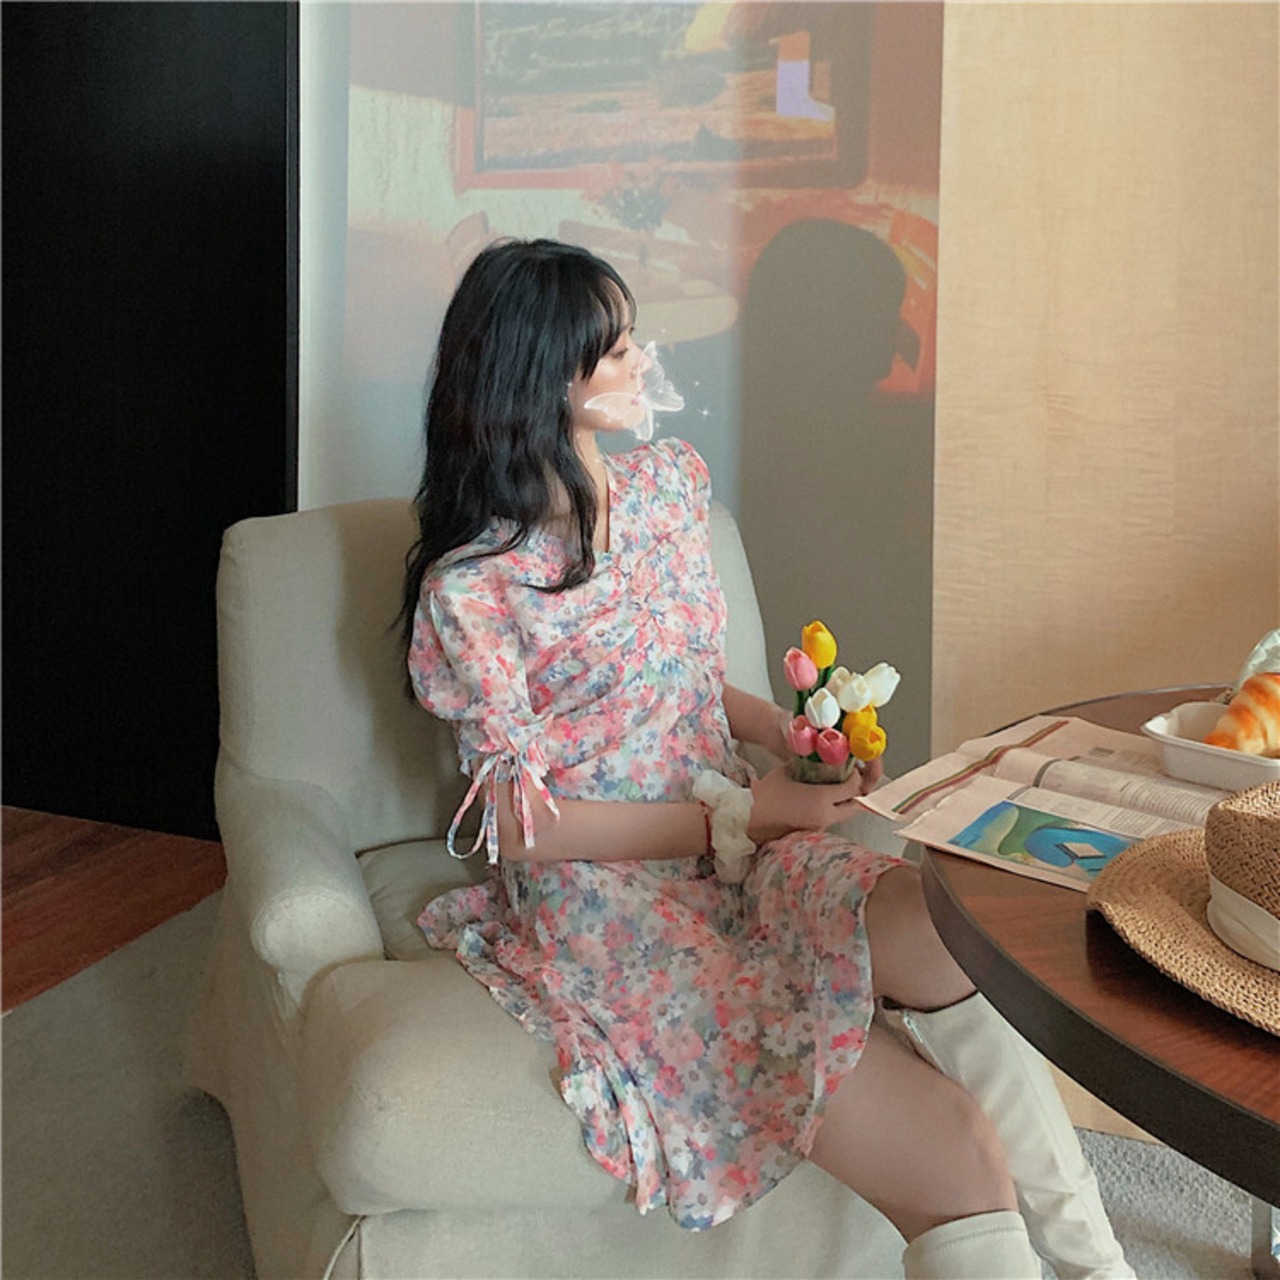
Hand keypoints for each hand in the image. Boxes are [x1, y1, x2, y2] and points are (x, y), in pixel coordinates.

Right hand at [747, 763, 871, 844]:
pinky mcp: (814, 832)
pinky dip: (833, 810)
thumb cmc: (766, 795)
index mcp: (821, 799)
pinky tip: (822, 799)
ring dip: (844, 803)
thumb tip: (815, 759)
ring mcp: (820, 826)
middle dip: (854, 793)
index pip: (852, 788)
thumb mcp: (787, 772)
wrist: (750, 819)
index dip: (855, 777)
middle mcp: (825, 815)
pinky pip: (832, 819)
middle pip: (854, 806)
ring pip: (844, 815)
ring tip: (835, 788)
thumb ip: (805, 765)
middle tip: (848, 780)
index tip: (851, 770)